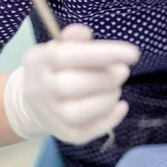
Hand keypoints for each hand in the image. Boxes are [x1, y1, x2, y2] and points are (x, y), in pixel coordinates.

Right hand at [4, 24, 140, 144]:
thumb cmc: (56, 70)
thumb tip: (84, 32)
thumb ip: (73, 39)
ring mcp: (51, 116)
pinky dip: (111, 118)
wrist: (33, 103)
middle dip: (107, 78)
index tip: (133, 53)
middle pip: (73, 85)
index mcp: (38, 61)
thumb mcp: (59, 48)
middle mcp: (39, 90)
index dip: (102, 54)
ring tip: (114, 88)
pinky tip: (120, 106)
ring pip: (82, 111)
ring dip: (109, 97)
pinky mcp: (65, 134)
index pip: (67, 56)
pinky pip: (91, 130)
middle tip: (123, 71)